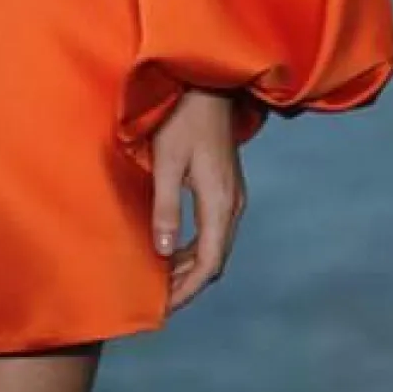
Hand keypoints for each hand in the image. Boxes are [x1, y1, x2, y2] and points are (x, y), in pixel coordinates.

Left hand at [151, 89, 245, 312]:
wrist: (207, 84)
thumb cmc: (181, 117)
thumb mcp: (166, 161)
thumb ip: (165, 207)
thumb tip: (164, 253)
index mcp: (220, 203)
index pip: (208, 263)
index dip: (186, 289)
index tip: (164, 307)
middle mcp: (233, 205)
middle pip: (215, 260)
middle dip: (188, 283)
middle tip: (159, 300)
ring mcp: (233, 196)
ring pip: (215, 246)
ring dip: (191, 266)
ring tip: (163, 280)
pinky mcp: (226, 187)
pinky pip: (214, 230)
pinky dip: (196, 247)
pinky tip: (175, 248)